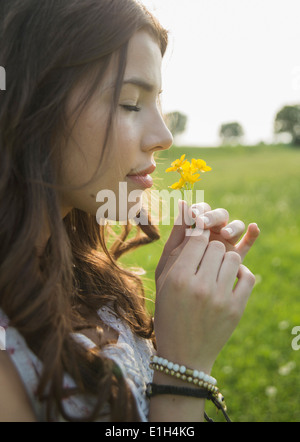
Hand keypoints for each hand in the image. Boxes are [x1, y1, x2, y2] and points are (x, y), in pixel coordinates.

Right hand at [154, 225, 255, 372]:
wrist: (183, 355)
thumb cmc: (167, 312)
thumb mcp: (163, 278)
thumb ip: (174, 241)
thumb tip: (184, 204)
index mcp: (178, 277)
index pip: (198, 237)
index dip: (198, 237)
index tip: (196, 244)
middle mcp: (200, 286)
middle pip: (217, 245)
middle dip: (211, 248)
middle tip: (203, 262)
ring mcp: (221, 299)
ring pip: (233, 257)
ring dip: (226, 259)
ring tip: (215, 272)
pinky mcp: (237, 310)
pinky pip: (249, 276)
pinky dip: (241, 274)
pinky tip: (229, 280)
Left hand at [155, 200, 259, 287]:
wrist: (180, 303)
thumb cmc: (171, 279)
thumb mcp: (171, 255)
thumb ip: (178, 231)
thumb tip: (182, 202)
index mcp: (194, 226)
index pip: (201, 209)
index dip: (199, 209)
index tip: (193, 214)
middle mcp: (212, 232)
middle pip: (219, 216)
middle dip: (213, 217)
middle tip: (203, 223)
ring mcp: (226, 243)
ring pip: (235, 226)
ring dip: (232, 226)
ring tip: (225, 234)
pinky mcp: (237, 255)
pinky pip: (247, 243)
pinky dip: (252, 234)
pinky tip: (254, 228)